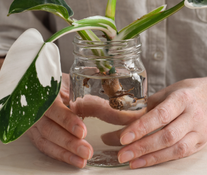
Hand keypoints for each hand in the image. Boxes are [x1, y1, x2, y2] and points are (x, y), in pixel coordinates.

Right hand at [27, 73, 145, 167]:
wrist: (47, 85)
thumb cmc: (68, 85)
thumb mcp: (82, 88)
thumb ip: (101, 102)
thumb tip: (131, 114)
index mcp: (48, 91)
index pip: (54, 107)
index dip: (67, 120)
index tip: (82, 131)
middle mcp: (38, 108)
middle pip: (50, 128)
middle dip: (69, 141)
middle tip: (87, 151)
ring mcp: (34, 122)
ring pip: (47, 140)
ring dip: (66, 152)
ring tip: (83, 159)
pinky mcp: (36, 133)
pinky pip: (46, 147)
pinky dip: (61, 155)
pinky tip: (76, 161)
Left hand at [110, 77, 206, 168]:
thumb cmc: (192, 92)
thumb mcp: (171, 90)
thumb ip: (151, 104)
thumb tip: (126, 118)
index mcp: (183, 98)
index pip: (161, 114)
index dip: (141, 127)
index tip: (122, 137)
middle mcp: (193, 115)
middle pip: (167, 135)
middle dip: (142, 146)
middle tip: (121, 154)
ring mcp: (199, 131)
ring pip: (175, 149)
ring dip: (150, 157)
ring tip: (129, 161)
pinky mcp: (201, 143)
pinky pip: (181, 154)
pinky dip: (161, 159)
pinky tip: (145, 161)